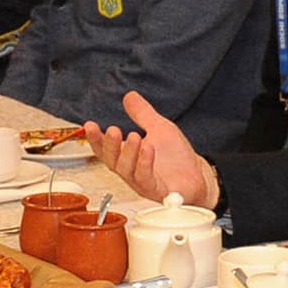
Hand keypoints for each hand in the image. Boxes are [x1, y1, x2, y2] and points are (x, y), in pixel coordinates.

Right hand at [91, 92, 217, 207]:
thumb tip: (130, 96)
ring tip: (134, 136)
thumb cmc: (176, 158)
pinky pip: (147, 179)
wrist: (197, 176)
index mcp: (127, 158)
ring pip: (128, 171)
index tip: (90, 125)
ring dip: (129, 153)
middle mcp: (131, 172)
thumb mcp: (159, 129)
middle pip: (113, 161)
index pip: (105, 149)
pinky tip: (148, 149)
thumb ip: (143, 114)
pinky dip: (145, 164)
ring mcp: (143, 183)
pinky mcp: (157, 191)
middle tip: (112, 130)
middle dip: (110, 146)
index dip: (96, 139)